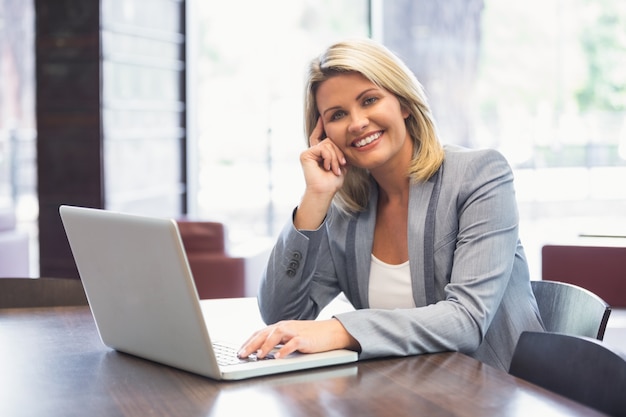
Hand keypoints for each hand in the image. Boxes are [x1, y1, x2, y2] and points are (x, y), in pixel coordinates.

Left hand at [237, 318, 358, 359]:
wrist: (330, 331)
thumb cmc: (311, 335)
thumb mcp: (291, 336)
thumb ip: (278, 341)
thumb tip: (262, 351)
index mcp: (280, 326)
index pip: (260, 333)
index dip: (248, 341)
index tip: (239, 351)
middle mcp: (285, 326)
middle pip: (264, 333)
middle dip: (251, 345)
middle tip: (241, 355)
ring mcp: (295, 331)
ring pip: (276, 335)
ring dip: (265, 346)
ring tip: (258, 356)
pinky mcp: (305, 338)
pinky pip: (293, 343)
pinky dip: (285, 350)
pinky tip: (278, 357)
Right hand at [300, 117, 347, 194]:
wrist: (325, 191)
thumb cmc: (333, 181)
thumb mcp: (340, 163)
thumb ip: (340, 152)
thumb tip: (346, 141)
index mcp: (320, 153)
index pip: (320, 137)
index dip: (320, 127)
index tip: (322, 117)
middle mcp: (313, 151)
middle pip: (330, 140)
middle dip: (339, 152)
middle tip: (342, 164)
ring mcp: (309, 152)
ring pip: (328, 144)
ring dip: (335, 157)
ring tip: (336, 169)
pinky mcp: (306, 154)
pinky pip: (322, 148)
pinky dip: (329, 157)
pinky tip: (327, 167)